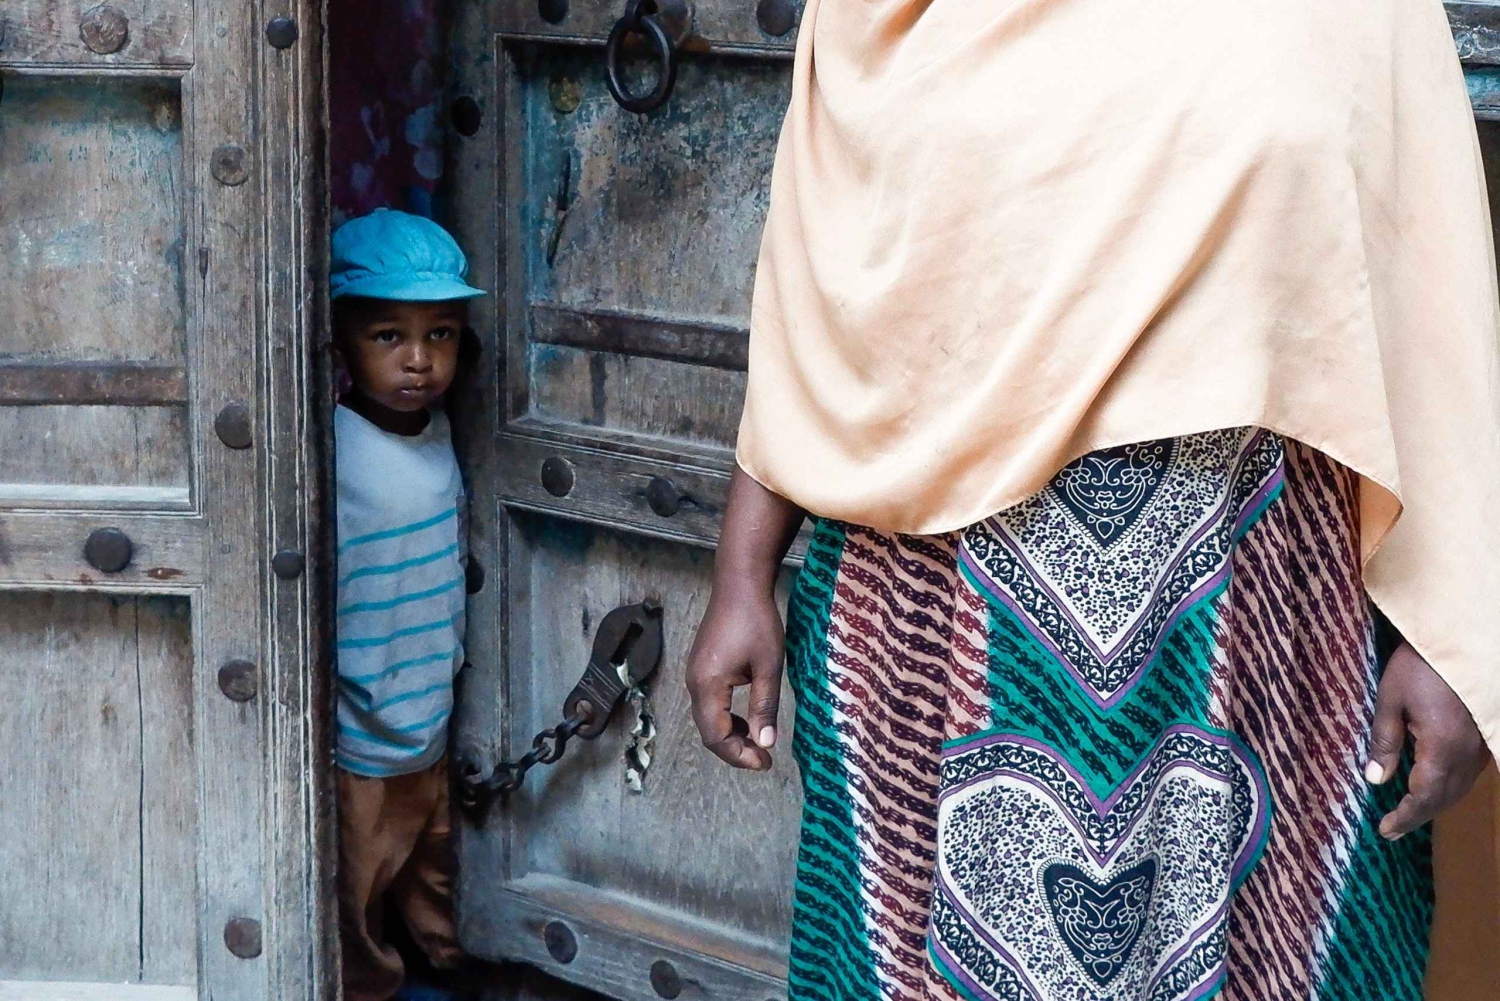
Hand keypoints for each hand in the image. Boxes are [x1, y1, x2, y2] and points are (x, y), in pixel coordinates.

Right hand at [686, 584, 785, 770]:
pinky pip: (709, 703)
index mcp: (708, 685)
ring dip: (731, 735)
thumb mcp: (769, 667)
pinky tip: (747, 718)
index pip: (716, 736)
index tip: (766, 763)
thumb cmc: (757, 621)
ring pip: (708, 718)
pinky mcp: (701, 667)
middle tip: (764, 759)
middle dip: (734, 750)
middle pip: (708, 731)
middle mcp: (694, 683)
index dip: (739, 756)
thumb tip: (765, 744)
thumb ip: (765, 707)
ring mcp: (695, 674)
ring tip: (758, 743)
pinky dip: (726, 718)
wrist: (739, 584)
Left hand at [1366, 642, 1489, 838]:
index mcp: (1442, 749)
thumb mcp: (1391, 699)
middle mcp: (1467, 755)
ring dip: (1435, 804)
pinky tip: (1434, 786)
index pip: (1424, 796)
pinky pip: (1469, 773)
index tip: (1384, 830)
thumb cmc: (1421, 665)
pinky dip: (1450, 787)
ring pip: (1460, 788)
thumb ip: (1384, 741)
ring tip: (1409, 814)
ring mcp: (1481, 746)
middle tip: (1392, 830)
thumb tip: (1375, 779)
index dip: (1405, 816)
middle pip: (1445, 797)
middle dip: (1418, 815)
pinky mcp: (1485, 735)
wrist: (1462, 639)